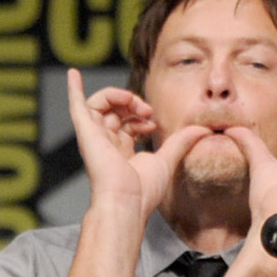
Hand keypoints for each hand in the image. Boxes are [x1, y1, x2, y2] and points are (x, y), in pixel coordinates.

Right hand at [65, 68, 209, 218]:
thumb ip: (182, 142)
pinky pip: (77, 106)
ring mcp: (94, 137)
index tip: (153, 124)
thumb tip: (203, 130)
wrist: (127, 202)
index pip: (126, 123)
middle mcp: (104, 143)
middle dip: (132, 104)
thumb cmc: (143, 191)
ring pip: (100, 104)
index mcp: (120, 152)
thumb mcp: (167, 160)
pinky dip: (74, 90)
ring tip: (134, 102)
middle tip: (147, 111)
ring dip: (118, 97)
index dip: (140, 116)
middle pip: (114, 111)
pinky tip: (73, 74)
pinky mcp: (86, 133)